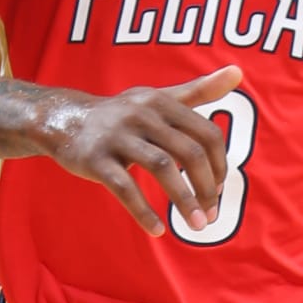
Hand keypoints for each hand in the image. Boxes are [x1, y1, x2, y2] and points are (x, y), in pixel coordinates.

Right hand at [46, 66, 241, 236]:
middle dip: (207, 188)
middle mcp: (142, 114)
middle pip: (190, 152)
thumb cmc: (122, 115)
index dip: (219, 165)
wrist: (64, 120)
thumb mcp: (159, 98)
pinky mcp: (96, 159)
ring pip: (162, 168)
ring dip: (184, 201)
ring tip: (196, 225)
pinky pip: (125, 188)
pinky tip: (157, 230)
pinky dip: (144, 211)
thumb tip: (238, 72)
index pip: (207, 134)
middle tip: (210, 215)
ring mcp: (118, 136)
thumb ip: (198, 91)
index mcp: (162, 102)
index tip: (218, 189)